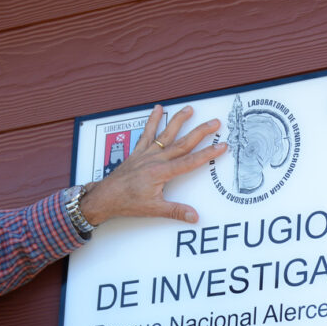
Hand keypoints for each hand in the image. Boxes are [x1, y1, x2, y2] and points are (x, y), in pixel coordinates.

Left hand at [78, 104, 226, 224]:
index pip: (190, 161)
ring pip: (166, 134)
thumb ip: (176, 211)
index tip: (221, 146)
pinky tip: (157, 109)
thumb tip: (194, 216)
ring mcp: (146, 153)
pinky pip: (146, 133)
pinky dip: (152, 120)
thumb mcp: (154, 209)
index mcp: (161, 172)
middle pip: (182, 143)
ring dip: (179, 121)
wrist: (105, 196)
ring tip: (190, 109)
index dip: (208, 153)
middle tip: (215, 123)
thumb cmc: (127, 202)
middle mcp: (155, 159)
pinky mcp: (138, 152)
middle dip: (200, 132)